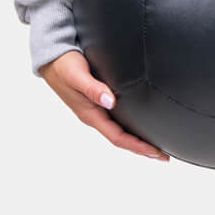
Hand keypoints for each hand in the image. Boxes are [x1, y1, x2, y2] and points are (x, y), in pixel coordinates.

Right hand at [38, 50, 168, 159]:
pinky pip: (118, 121)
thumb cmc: (63, 65)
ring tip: (157, 146)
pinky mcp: (99, 103)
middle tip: (164, 156)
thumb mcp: (76, 74)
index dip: (137, 146)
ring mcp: (96, 111)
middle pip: (121, 139)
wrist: (51, 58)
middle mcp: (94, 116)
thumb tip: (110, 101)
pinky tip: (142, 126)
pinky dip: (131, 128)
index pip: (117, 137)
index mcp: (90, 114)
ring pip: (120, 131)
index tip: (155, 152)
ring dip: (138, 140)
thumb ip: (92, 88)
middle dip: (142, 149)